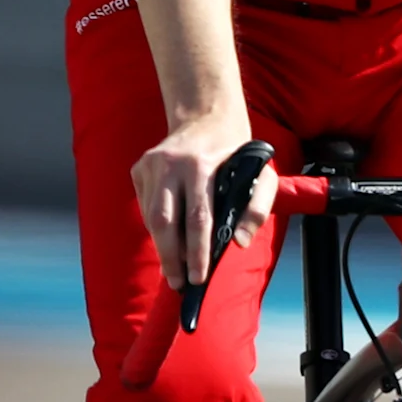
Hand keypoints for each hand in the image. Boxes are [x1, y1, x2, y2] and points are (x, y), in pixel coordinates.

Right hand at [129, 117, 271, 290]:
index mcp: (201, 166)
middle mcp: (170, 164)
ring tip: (174, 270)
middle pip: (165, 222)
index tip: (197, 278)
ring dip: (163, 247)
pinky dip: (157, 228)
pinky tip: (169, 242)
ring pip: (152, 218)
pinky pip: (146, 207)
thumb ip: (258, 208)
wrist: (206, 117)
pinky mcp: (139, 168)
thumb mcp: (261, 174)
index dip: (196, 251)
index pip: (197, 218)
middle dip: (171, 258)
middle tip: (178, 284)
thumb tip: (240, 242)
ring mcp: (150, 165)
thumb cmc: (238, 153)